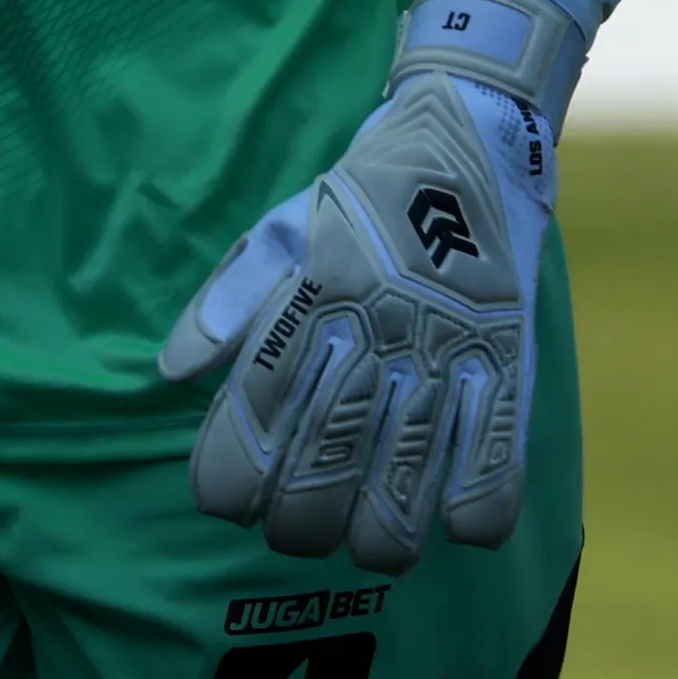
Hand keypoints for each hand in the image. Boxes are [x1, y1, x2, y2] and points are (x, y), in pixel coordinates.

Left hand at [165, 0, 619, 574]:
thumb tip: (171, 374)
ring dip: (377, 541)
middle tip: (298, 526)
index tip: (231, 501)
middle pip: (318, 479)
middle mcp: (372, 337)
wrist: (468, 137)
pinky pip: (495, 466)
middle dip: (297, 529)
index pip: (250, 425)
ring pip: (401, 494)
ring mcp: (444, 355)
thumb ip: (226, 306)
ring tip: (369, 541)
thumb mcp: (278, 231)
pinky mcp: (506, 362)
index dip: (229, 486)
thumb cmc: (361, 197)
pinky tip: (451, 519)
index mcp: (309, 304)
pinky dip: (472, 513)